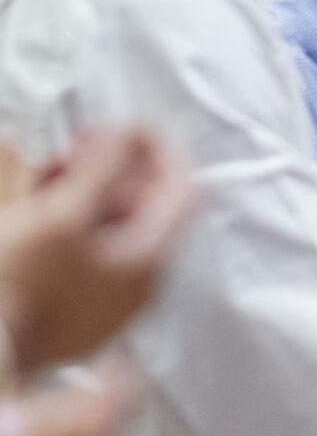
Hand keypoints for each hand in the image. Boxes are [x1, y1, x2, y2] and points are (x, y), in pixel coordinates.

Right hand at [0, 131, 191, 376]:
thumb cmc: (15, 288)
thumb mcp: (62, 215)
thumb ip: (104, 168)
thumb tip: (129, 133)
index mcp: (148, 266)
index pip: (182, 193)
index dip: (158, 151)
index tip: (126, 127)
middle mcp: (136, 288)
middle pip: (144, 208)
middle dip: (111, 170)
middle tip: (73, 150)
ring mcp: (102, 302)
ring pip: (108, 228)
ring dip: (82, 191)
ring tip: (46, 175)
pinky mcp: (69, 308)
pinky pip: (81, 253)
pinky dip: (64, 222)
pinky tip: (34, 204)